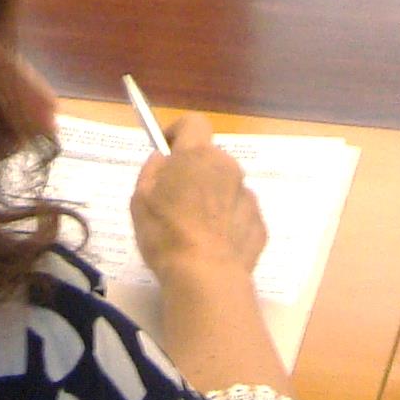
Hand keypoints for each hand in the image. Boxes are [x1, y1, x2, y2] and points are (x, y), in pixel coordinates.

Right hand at [130, 111, 267, 278]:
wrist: (206, 277)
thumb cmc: (166, 234)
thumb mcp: (140, 200)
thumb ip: (151, 171)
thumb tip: (162, 159)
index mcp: (197, 155)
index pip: (193, 123)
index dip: (178, 132)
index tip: (166, 149)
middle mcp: (228, 167)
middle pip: (210, 158)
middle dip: (195, 171)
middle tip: (176, 198)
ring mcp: (248, 195)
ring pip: (227, 186)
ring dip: (213, 197)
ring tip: (195, 228)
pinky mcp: (260, 224)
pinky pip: (239, 214)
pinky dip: (227, 222)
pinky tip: (213, 245)